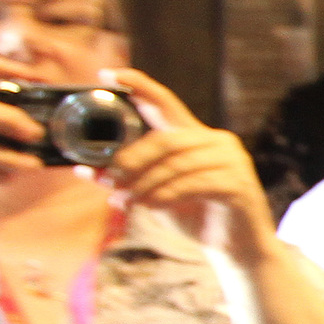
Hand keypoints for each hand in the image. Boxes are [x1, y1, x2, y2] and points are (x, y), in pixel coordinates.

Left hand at [103, 70, 276, 266]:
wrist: (237, 248)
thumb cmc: (195, 216)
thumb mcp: (154, 194)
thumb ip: (127, 179)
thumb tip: (84, 170)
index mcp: (196, 136)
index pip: (166, 103)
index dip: (138, 86)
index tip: (109, 74)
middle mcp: (217, 142)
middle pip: (166, 139)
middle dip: (132, 159)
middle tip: (108, 178)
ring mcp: (233, 161)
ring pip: (177, 164)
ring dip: (145, 184)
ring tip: (126, 201)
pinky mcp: (239, 184)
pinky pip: (194, 184)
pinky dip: (166, 196)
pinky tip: (151, 207)